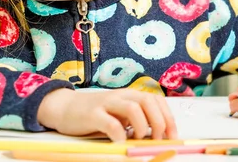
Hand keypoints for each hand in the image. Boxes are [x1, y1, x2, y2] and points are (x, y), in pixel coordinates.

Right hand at [37, 88, 177, 141]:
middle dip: (159, 121)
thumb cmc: (94, 114)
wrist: (64, 107)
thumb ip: (135, 121)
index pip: (156, 100)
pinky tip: (120, 142)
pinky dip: (119, 135)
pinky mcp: (92, 114)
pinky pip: (111, 123)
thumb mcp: (118, 115)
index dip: (168, 117)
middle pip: (148, 101)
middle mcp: (121, 96)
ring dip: (141, 127)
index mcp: (130, 95)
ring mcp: (107, 104)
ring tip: (137, 139)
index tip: (172, 136)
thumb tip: (157, 136)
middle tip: (158, 139)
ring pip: (133, 108)